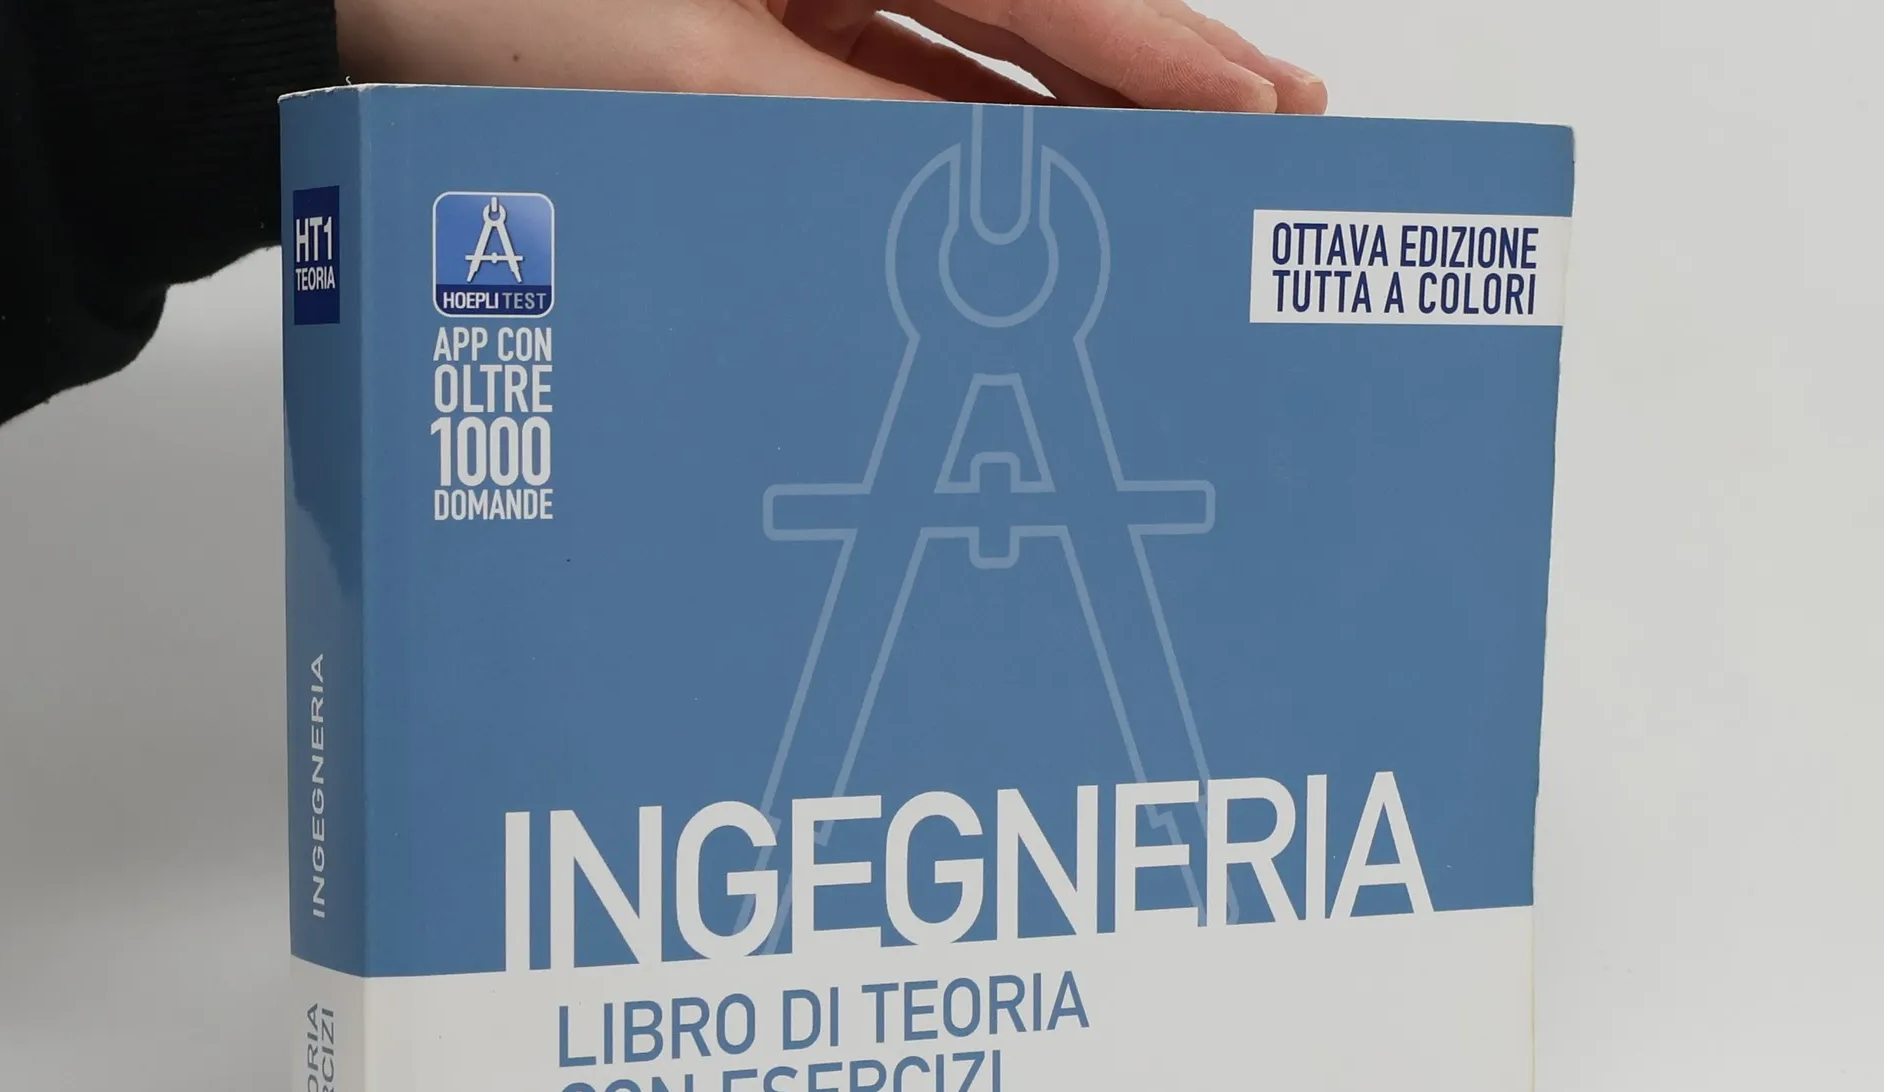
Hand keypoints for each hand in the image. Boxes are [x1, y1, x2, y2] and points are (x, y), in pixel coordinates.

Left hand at [337, 0, 1324, 115]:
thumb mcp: (689, 75)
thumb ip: (853, 128)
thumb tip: (997, 197)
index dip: (1166, 50)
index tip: (1267, 110)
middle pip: (1028, 11)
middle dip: (1144, 82)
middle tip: (1267, 146)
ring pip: (967, 59)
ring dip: (1063, 131)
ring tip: (1165, 199)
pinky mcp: (750, 38)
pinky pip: (885, 96)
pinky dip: (955, 154)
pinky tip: (1023, 207)